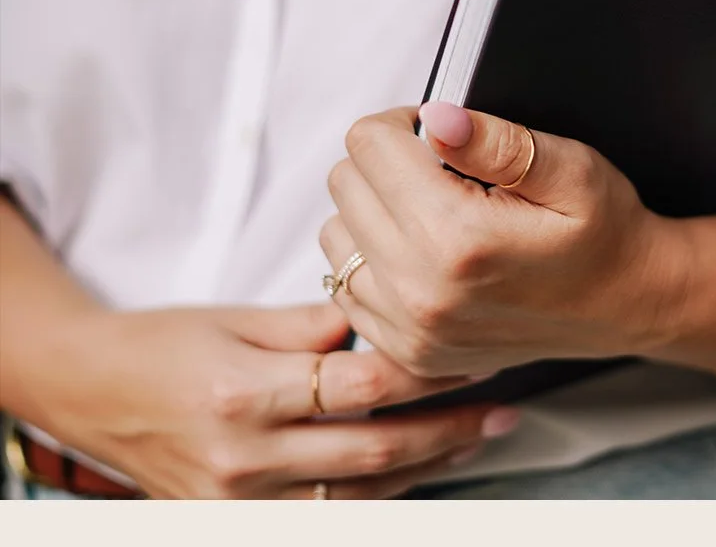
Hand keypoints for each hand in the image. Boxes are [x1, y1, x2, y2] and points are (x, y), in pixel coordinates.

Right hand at [16, 302, 514, 498]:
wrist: (87, 391)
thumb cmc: (164, 345)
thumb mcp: (237, 318)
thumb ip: (315, 325)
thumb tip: (387, 318)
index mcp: (244, 393)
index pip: (363, 387)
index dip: (430, 374)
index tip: (477, 356)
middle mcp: (244, 456)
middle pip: (374, 449)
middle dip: (451, 430)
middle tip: (504, 410)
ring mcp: (240, 501)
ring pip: (361, 495)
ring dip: (429, 468)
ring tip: (477, 438)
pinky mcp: (236, 523)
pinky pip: (329, 517)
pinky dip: (381, 496)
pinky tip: (420, 472)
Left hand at [319, 103, 686, 377]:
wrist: (627, 305)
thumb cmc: (604, 233)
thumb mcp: (572, 170)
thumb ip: (498, 141)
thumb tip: (436, 118)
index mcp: (458, 238)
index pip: (368, 145)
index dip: (404, 125)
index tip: (440, 137)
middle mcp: (421, 291)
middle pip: (345, 185)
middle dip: (387, 167)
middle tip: (444, 176)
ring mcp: (410, 329)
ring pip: (336, 236)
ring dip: (374, 215)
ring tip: (434, 218)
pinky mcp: (406, 351)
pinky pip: (346, 288)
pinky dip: (375, 264)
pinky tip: (425, 258)